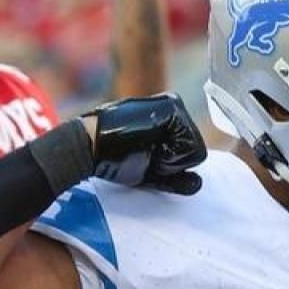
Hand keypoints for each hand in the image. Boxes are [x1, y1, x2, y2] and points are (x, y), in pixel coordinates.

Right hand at [87, 93, 205, 194]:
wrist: (90, 145)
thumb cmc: (114, 157)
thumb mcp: (150, 171)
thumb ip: (175, 178)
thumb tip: (199, 183)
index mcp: (170, 118)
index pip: (190, 153)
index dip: (169, 165)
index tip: (143, 156)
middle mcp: (175, 107)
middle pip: (196, 151)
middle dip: (172, 163)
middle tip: (142, 152)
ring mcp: (175, 106)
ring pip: (196, 150)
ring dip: (171, 160)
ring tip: (143, 148)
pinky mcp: (173, 109)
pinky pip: (192, 147)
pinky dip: (172, 156)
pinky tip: (148, 144)